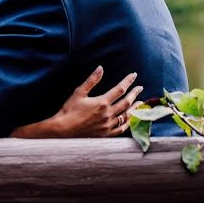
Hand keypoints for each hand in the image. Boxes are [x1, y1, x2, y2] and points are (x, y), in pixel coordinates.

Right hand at [10, 66, 142, 137]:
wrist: (63, 130)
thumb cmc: (69, 110)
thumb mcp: (79, 93)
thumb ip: (92, 80)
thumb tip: (101, 68)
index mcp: (102, 102)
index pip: (120, 89)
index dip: (128, 81)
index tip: (134, 75)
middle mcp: (108, 114)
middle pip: (126, 102)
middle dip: (134, 94)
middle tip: (140, 88)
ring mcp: (108, 125)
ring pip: (126, 116)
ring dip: (135, 108)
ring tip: (140, 103)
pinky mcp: (106, 134)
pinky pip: (121, 129)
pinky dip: (129, 123)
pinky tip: (132, 119)